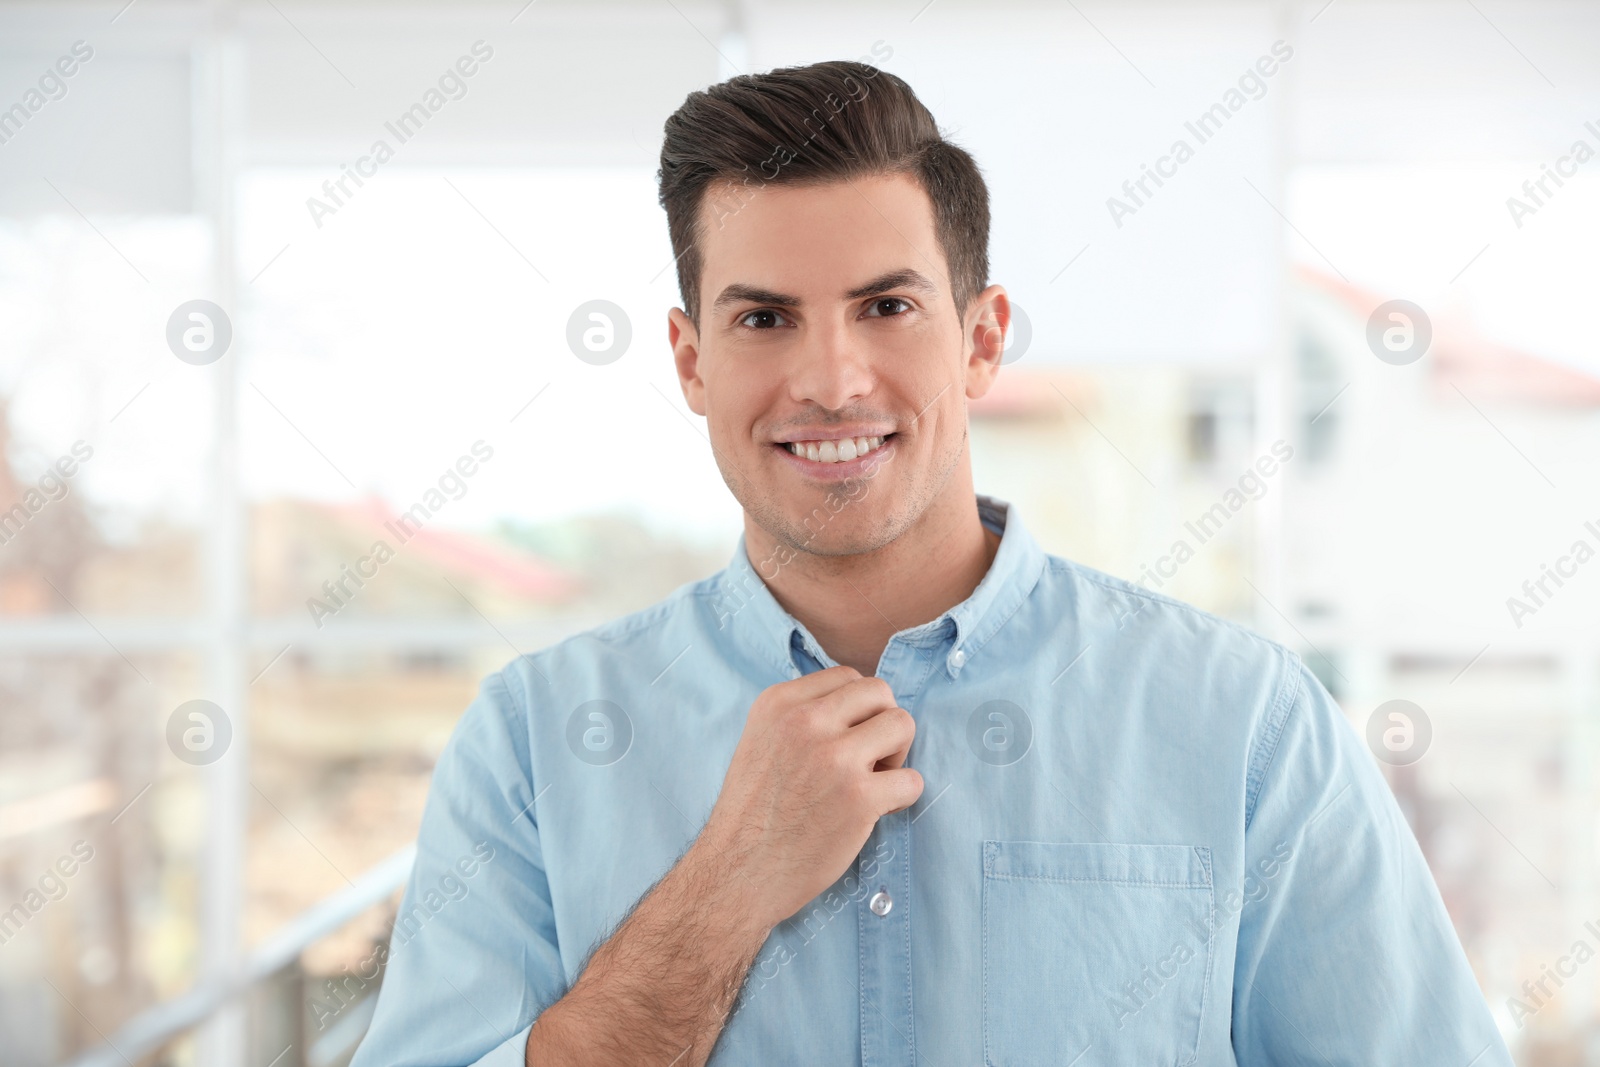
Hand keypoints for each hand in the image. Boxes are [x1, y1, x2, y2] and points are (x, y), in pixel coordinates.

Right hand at [698, 666, 923, 928]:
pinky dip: (903, 796)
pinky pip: (912, 779)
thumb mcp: (760, 740)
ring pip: (903, 724)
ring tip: (873, 781)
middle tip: (867, 760)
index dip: (857, 708)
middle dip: (882, 724)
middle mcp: (805, 722)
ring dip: (897, 755)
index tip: (845, 739)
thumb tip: (858, 703)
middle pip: (880, 692)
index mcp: (779, 703)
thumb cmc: (754, 813)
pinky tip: (877, 811)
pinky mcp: (859, 797)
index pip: (847, 675)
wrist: (738, 873)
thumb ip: (801, 715)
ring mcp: (834, 758)